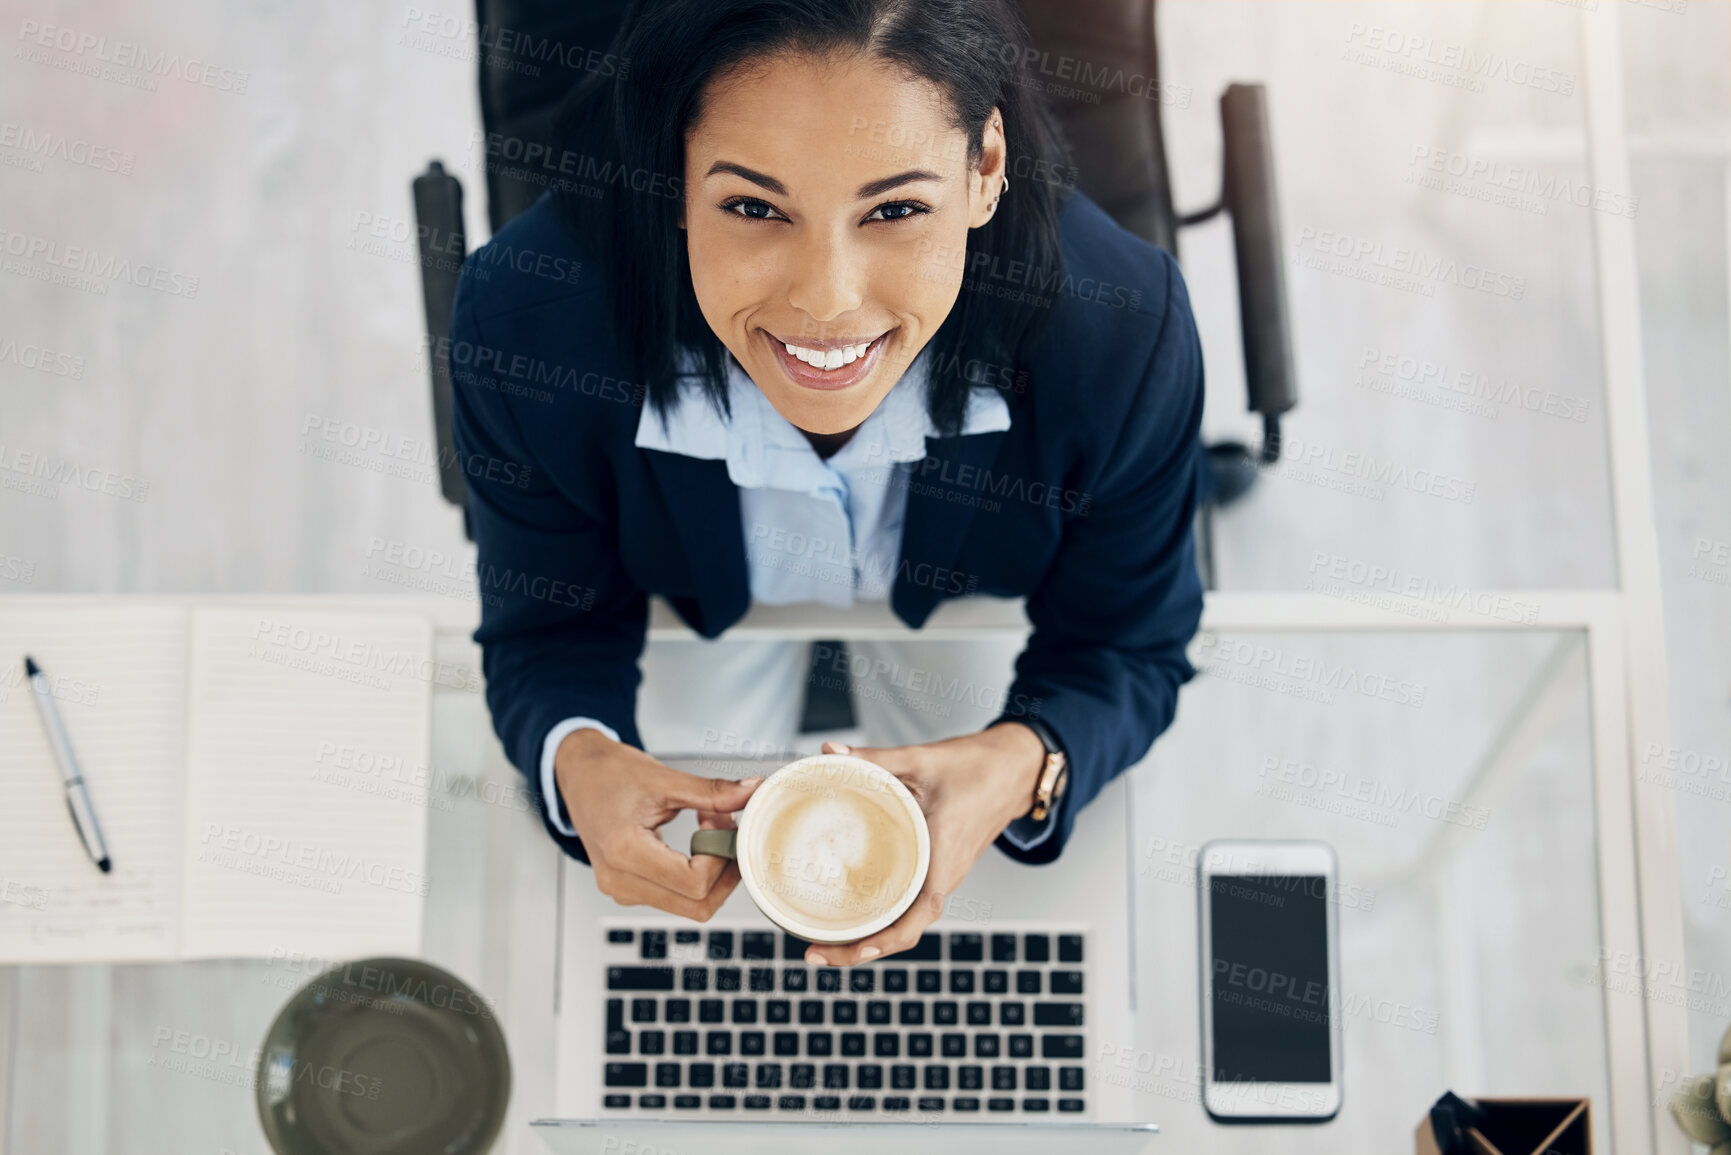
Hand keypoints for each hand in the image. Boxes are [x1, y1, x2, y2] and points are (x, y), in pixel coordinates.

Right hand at [555, 727, 762, 920]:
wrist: (578, 775)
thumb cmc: (611, 773)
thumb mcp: (665, 779)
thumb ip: (712, 791)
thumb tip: (753, 791)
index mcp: (625, 853)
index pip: (695, 882)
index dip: (721, 855)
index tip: (722, 821)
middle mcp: (620, 881)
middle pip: (698, 906)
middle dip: (724, 869)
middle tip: (724, 829)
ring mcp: (622, 890)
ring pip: (690, 906)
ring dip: (711, 871)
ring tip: (706, 827)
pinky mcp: (628, 890)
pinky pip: (676, 898)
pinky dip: (695, 875)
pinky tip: (692, 841)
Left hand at [803, 724, 1045, 965]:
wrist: (1017, 768)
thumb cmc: (979, 767)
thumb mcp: (922, 759)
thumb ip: (875, 759)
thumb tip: (829, 753)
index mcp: (942, 860)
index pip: (914, 920)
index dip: (881, 942)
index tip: (847, 951)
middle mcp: (944, 877)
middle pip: (903, 932)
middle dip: (859, 950)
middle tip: (812, 952)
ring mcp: (943, 876)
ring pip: (906, 921)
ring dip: (870, 936)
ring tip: (824, 939)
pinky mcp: (939, 869)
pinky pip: (911, 904)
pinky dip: (883, 916)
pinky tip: (854, 909)